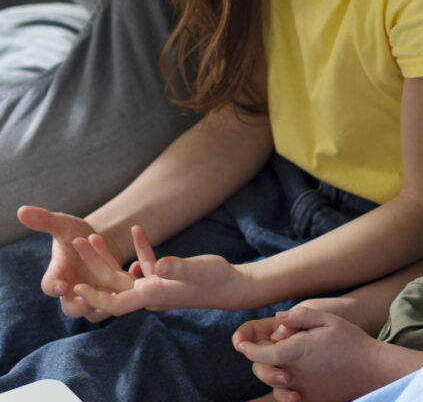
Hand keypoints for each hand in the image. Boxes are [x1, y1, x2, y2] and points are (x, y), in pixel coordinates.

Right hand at [17, 205, 118, 320]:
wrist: (98, 241)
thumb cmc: (74, 233)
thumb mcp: (62, 225)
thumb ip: (45, 220)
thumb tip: (21, 210)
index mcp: (58, 275)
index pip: (50, 286)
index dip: (54, 286)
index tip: (61, 284)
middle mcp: (73, 292)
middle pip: (72, 309)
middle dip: (80, 305)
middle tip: (88, 297)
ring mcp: (93, 297)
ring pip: (98, 310)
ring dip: (107, 302)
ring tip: (116, 288)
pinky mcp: (113, 296)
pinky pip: (121, 300)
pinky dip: (128, 286)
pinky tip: (137, 266)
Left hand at [72, 224, 248, 314]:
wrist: (234, 286)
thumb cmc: (217, 279)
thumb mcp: (199, 269)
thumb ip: (179, 267)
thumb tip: (158, 265)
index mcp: (154, 295)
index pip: (117, 303)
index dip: (95, 297)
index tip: (76, 287)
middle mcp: (151, 294)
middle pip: (114, 284)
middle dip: (93, 266)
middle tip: (76, 244)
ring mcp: (158, 286)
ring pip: (125, 273)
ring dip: (110, 257)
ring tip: (94, 237)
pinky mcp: (166, 278)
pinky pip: (146, 264)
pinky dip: (139, 250)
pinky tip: (137, 231)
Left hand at [234, 305, 394, 401]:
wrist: (372, 370)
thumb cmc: (349, 340)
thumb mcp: (326, 318)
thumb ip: (299, 316)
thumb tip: (277, 319)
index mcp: (298, 351)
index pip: (263, 352)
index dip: (248, 347)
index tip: (240, 342)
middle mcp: (297, 374)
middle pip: (263, 371)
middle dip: (256, 359)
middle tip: (257, 349)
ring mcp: (304, 391)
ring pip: (273, 386)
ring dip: (270, 374)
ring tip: (277, 362)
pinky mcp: (312, 401)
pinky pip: (288, 398)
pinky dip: (283, 389)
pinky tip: (290, 379)